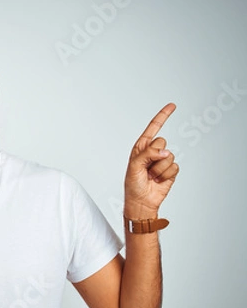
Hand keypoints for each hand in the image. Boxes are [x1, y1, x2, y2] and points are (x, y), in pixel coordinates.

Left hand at [124, 103, 179, 217]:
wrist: (141, 201)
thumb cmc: (133, 184)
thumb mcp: (134, 166)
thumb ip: (147, 154)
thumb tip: (165, 151)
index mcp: (141, 147)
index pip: (153, 128)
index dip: (163, 116)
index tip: (172, 105)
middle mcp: (153, 151)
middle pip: (162, 142)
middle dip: (154, 156)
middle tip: (146, 168)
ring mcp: (162, 161)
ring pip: (169, 156)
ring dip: (159, 169)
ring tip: (151, 176)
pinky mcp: (171, 170)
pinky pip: (174, 167)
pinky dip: (166, 175)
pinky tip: (158, 180)